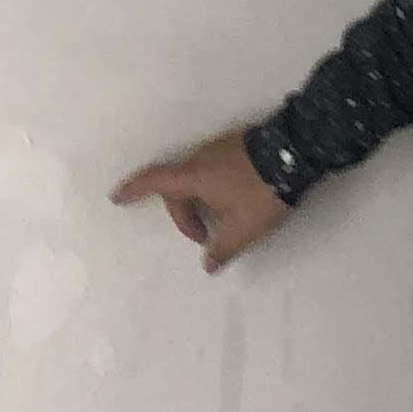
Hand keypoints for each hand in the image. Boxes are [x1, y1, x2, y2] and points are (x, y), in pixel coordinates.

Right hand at [111, 130, 291, 274]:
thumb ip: (223, 249)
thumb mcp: (243, 229)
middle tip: (204, 238)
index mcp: (193, 177)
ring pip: (195, 177)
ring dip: (199, 201)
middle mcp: (200, 159)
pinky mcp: (236, 146)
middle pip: (177, 187)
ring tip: (220, 221)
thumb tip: (208, 265)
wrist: (295, 152)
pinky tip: (233, 201)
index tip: (116, 197)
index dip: (133, 190)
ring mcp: (219, 149)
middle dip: (184, 215)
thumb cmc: (260, 192)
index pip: (154, 182)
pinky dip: (211, 188)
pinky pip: (211, 169)